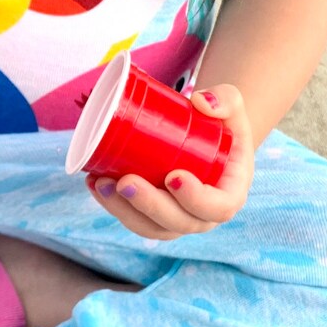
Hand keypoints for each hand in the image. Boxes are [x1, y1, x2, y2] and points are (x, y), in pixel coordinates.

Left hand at [87, 84, 253, 240]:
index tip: (172, 176)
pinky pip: (134, 218)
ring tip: (100, 183)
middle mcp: (204, 215)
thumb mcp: (232, 106)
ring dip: (122, 210)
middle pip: (177, 222)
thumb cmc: (221, 122)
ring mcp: (177, 219)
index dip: (195, 199)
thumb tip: (199, 102)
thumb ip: (225, 99)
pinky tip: (94, 183)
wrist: (206, 136)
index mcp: (229, 194)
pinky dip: (112, 204)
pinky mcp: (153, 216)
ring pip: (150, 227)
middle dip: (148, 205)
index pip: (218, 208)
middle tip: (125, 182)